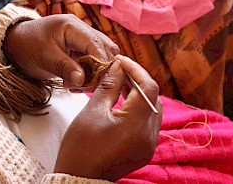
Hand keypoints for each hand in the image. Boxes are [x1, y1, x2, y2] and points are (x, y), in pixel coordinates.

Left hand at [2, 14, 118, 88]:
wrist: (15, 44)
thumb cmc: (27, 44)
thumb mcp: (44, 56)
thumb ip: (64, 66)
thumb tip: (83, 80)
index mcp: (73, 26)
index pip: (96, 43)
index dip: (101, 62)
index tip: (99, 80)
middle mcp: (81, 31)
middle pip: (106, 49)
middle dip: (101, 69)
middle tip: (88, 86)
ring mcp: (82, 41)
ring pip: (102, 57)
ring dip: (95, 73)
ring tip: (78, 86)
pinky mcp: (79, 51)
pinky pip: (92, 63)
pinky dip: (88, 75)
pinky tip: (76, 84)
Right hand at [54, 55, 161, 180]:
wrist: (79, 178)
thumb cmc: (80, 146)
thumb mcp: (92, 111)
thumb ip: (109, 86)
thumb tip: (118, 66)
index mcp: (135, 125)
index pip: (149, 87)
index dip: (136, 69)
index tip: (120, 61)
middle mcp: (149, 136)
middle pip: (154, 98)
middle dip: (138, 81)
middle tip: (119, 70)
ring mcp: (149, 145)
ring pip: (153, 110)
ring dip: (140, 94)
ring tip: (120, 84)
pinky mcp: (145, 150)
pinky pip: (149, 123)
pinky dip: (139, 109)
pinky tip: (123, 102)